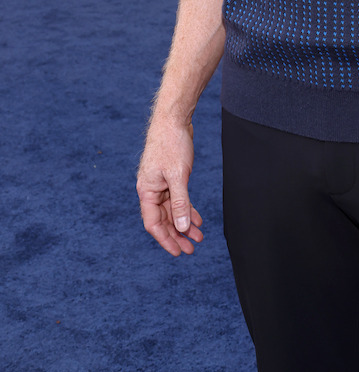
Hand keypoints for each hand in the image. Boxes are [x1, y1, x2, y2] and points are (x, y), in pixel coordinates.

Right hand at [136, 116, 203, 255]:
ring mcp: (160, 183)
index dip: (166, 239)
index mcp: (147, 191)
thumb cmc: (171, 145)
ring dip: (184, 223)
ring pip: (172, 210)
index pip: (154, 224)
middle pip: (163, 219)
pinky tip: (197, 219)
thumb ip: (180, 202)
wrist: (173, 119)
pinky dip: (186, 209)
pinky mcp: (170, 177)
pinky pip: (177, 199)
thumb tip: (180, 228)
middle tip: (192, 249)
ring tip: (199, 237)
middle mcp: (151, 190)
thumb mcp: (178, 176)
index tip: (179, 252)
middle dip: (177, 235)